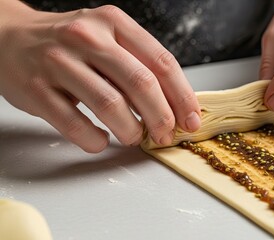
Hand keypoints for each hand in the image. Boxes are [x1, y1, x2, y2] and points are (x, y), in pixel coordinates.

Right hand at [0, 4, 200, 152]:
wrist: (8, 36)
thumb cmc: (68, 43)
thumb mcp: (107, 38)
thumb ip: (138, 64)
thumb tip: (173, 105)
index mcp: (114, 23)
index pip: (161, 62)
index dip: (182, 96)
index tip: (191, 119)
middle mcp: (88, 37)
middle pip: (140, 83)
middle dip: (161, 117)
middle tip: (166, 135)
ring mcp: (59, 62)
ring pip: (110, 105)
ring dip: (131, 130)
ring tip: (134, 136)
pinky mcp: (36, 89)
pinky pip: (74, 124)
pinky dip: (94, 140)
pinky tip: (101, 140)